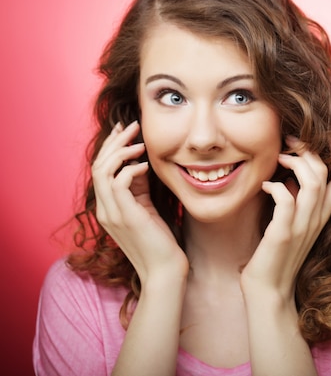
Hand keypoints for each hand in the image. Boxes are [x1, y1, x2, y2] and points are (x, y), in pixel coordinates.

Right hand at [91, 121, 187, 281]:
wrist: (165, 271)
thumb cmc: (161, 242)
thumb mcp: (147, 208)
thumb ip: (139, 189)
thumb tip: (140, 164)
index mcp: (108, 207)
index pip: (101, 169)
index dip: (112, 147)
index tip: (126, 130)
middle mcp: (105, 209)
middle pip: (99, 165)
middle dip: (114, 142)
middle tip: (131, 125)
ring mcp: (112, 214)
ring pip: (103, 171)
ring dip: (121, 152)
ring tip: (139, 142)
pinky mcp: (126, 217)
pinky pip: (119, 184)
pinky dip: (130, 169)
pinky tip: (146, 165)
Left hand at [241, 136, 330, 299]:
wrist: (269, 292)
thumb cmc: (277, 255)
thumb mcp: (295, 225)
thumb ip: (299, 202)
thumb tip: (290, 176)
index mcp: (322, 215)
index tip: (317, 139)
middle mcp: (317, 219)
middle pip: (328, 173)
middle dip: (309, 151)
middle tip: (289, 143)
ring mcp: (302, 226)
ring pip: (313, 183)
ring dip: (295, 164)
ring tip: (278, 158)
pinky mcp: (283, 234)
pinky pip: (286, 201)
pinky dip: (276, 187)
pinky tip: (265, 186)